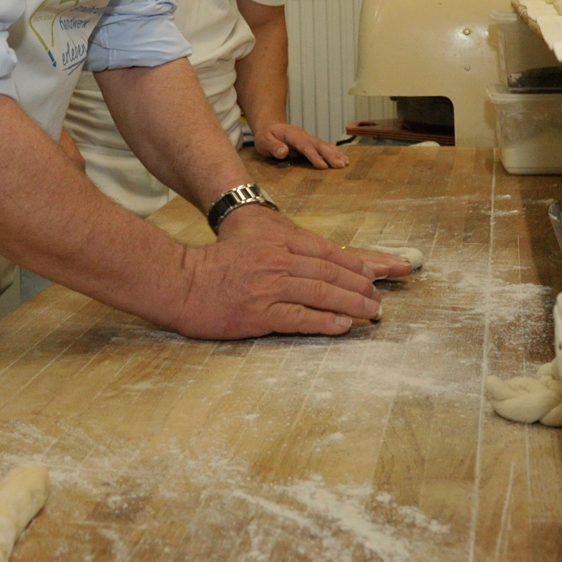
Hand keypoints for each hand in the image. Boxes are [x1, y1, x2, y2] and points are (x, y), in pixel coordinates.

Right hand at [170, 205, 382, 336]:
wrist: (182, 281)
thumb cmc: (216, 260)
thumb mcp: (252, 236)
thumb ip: (283, 243)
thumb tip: (316, 257)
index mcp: (278, 240)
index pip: (326, 251)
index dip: (353, 264)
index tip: (373, 274)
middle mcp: (278, 260)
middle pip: (329, 272)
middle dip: (359, 285)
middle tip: (378, 297)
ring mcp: (270, 287)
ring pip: (320, 294)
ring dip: (351, 304)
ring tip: (370, 312)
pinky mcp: (260, 313)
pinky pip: (300, 318)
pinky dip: (325, 322)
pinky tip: (343, 325)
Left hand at [253, 123, 350, 168]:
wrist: (269, 126)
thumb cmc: (266, 135)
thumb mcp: (263, 140)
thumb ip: (273, 146)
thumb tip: (284, 152)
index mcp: (292, 135)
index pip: (305, 146)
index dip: (314, 156)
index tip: (323, 166)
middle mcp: (303, 135)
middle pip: (318, 145)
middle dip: (330, 155)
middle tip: (340, 165)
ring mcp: (308, 138)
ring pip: (324, 145)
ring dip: (335, 154)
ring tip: (345, 163)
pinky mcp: (310, 142)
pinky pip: (324, 146)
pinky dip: (334, 152)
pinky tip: (342, 157)